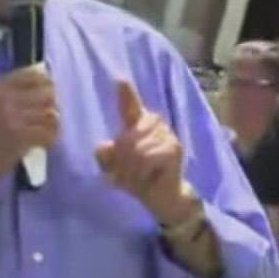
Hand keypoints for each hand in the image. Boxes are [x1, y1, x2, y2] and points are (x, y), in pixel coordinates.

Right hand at [0, 67, 59, 179]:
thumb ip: (7, 95)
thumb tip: (40, 86)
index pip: (29, 75)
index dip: (44, 80)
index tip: (48, 88)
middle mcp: (3, 99)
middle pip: (44, 91)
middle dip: (51, 101)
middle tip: (49, 112)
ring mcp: (13, 118)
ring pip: (49, 112)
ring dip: (52, 121)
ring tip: (47, 128)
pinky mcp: (21, 137)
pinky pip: (48, 132)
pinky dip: (50, 137)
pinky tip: (45, 141)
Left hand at [95, 80, 190, 222]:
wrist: (162, 197)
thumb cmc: (138, 178)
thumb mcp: (114, 169)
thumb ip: (106, 157)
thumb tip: (104, 147)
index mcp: (139, 124)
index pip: (131, 106)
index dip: (126, 94)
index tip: (120, 80)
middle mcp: (154, 124)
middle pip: (127, 137)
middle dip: (122, 161)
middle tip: (125, 176)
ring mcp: (167, 135)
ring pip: (137, 150)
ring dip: (131, 170)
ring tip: (137, 179)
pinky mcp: (174, 149)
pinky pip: (148, 158)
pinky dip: (143, 173)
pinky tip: (148, 178)